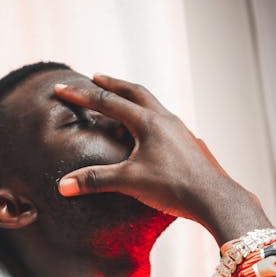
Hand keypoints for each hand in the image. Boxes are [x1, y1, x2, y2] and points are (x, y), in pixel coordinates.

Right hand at [54, 74, 271, 245]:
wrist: (214, 199)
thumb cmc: (173, 187)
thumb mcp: (130, 182)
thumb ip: (95, 180)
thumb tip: (62, 186)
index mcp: (147, 122)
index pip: (108, 102)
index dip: (81, 96)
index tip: (62, 88)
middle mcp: (165, 119)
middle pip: (134, 92)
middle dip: (112, 84)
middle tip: (96, 77)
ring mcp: (179, 130)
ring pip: (152, 105)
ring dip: (133, 99)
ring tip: (120, 103)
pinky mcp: (188, 144)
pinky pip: (164, 122)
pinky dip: (148, 119)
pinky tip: (147, 133)